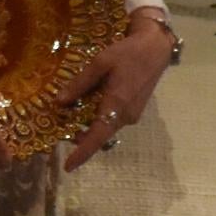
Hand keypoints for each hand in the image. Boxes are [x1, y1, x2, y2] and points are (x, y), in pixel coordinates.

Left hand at [52, 10, 178, 172]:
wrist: (156, 48)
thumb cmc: (128, 52)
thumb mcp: (100, 63)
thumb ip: (80, 83)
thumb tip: (59, 102)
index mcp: (117, 104)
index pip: (97, 136)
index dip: (82, 152)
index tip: (68, 166)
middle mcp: (126, 116)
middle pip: (98, 134)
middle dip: (79, 135)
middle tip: (60, 122)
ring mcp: (132, 115)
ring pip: (105, 128)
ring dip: (88, 125)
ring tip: (72, 109)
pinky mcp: (134, 111)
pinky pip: (112, 121)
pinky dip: (98, 118)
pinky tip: (90, 101)